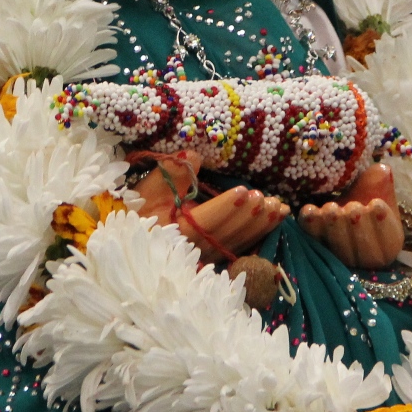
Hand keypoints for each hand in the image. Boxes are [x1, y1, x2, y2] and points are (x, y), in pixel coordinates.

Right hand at [133, 153, 288, 261]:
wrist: (133, 239)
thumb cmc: (139, 210)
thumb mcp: (149, 188)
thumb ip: (171, 172)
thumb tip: (194, 154)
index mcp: (177, 233)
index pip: (207, 220)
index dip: (227, 207)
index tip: (246, 190)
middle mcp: (195, 250)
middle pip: (227, 235)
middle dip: (250, 217)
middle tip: (269, 199)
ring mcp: (206, 257)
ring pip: (237, 243)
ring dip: (260, 227)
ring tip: (279, 209)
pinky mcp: (214, 257)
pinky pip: (240, 248)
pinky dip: (258, 235)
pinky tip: (274, 222)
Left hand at [298, 163, 402, 269]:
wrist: (343, 207)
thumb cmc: (365, 199)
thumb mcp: (377, 189)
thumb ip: (381, 182)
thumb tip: (382, 171)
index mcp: (390, 243)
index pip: (389, 238)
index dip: (382, 222)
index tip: (376, 204)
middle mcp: (369, 258)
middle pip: (365, 247)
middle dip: (356, 224)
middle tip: (352, 207)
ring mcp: (343, 258)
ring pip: (340, 248)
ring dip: (334, 226)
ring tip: (332, 209)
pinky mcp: (319, 249)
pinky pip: (313, 240)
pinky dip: (311, 226)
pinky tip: (309, 211)